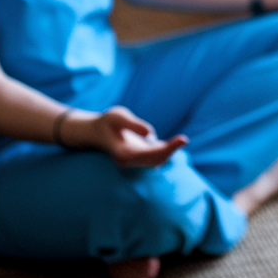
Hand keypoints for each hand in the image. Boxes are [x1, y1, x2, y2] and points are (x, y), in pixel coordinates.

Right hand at [65, 106, 187, 167]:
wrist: (94, 132)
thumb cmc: (105, 122)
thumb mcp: (117, 116)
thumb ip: (134, 124)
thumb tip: (151, 133)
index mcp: (125, 154)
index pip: (151, 156)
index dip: (168, 149)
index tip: (181, 140)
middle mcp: (130, 161)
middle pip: (156, 161)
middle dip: (171, 151)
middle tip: (183, 139)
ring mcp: (134, 160)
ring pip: (157, 160)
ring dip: (169, 151)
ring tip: (180, 140)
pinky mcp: (138, 155)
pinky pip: (155, 156)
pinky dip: (166, 150)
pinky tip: (175, 142)